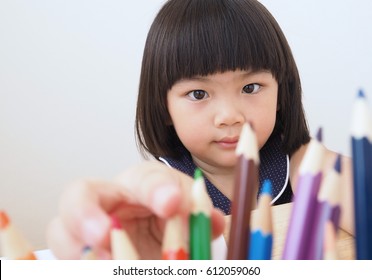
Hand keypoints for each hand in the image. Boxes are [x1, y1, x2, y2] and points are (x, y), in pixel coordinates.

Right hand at [46, 161, 224, 258]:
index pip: (145, 180)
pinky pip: (69, 259)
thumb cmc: (172, 214)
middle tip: (104, 233)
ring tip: (106, 260)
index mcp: (141, 184)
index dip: (157, 191)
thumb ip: (199, 214)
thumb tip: (212, 222)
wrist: (159, 232)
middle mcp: (109, 200)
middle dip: (85, 213)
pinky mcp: (84, 252)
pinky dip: (78, 263)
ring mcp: (90, 228)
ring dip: (75, 247)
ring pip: (61, 230)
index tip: (172, 202)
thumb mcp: (190, 212)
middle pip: (78, 194)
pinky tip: (102, 266)